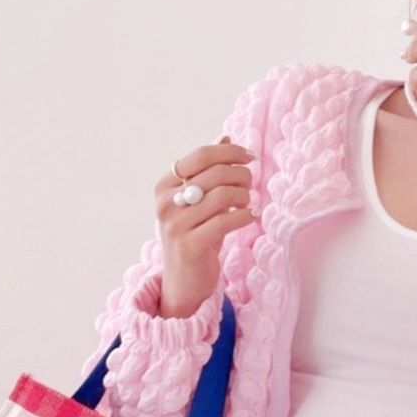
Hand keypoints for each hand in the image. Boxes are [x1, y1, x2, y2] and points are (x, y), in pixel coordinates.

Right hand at [155, 136, 256, 317]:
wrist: (185, 280)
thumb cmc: (196, 236)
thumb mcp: (200, 201)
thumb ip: (208, 171)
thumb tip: (225, 136)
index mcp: (165, 185)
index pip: (201, 155)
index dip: (230, 152)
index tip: (250, 156)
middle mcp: (166, 202)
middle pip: (214, 173)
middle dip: (241, 175)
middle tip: (251, 184)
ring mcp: (175, 224)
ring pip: (222, 195)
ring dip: (244, 196)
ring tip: (248, 202)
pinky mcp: (190, 245)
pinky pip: (226, 221)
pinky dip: (245, 216)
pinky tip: (251, 216)